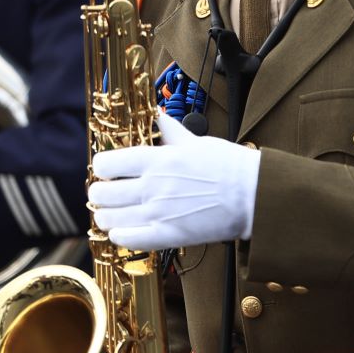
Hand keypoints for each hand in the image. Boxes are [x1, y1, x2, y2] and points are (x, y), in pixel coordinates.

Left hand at [88, 114, 258, 250]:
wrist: (253, 195)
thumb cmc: (228, 165)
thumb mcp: (196, 140)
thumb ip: (169, 130)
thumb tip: (157, 113)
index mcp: (157, 159)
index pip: (108, 164)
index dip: (102, 167)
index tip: (107, 170)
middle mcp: (152, 186)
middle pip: (102, 193)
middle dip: (99, 194)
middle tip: (106, 195)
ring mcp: (159, 213)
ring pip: (110, 219)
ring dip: (106, 217)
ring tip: (111, 215)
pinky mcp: (169, 235)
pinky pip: (129, 240)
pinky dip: (120, 236)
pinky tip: (122, 232)